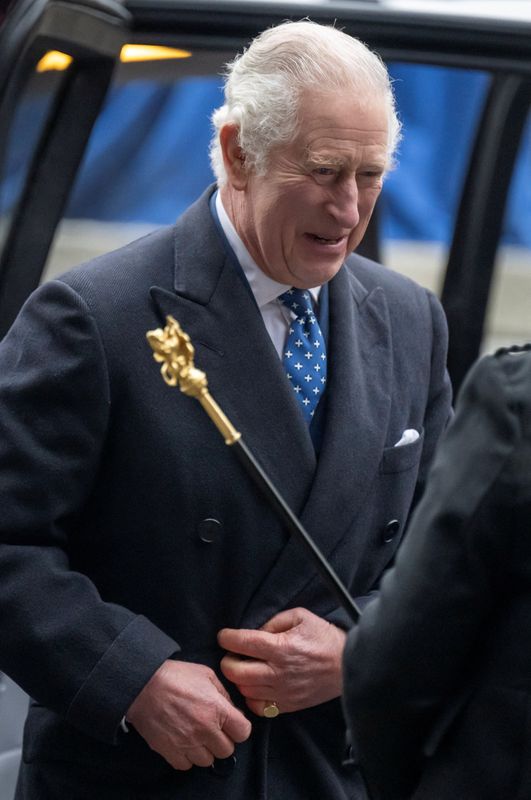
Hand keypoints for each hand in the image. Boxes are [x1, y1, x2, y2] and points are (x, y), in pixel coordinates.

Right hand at [126, 659, 251, 769]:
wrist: (143, 685)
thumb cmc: (175, 676)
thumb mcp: (206, 674)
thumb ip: (223, 694)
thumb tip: (233, 710)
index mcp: (217, 709)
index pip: (243, 732)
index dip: (239, 727)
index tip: (232, 723)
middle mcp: (205, 730)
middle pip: (227, 750)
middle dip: (223, 739)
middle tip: (213, 728)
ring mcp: (187, 743)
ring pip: (208, 761)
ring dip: (205, 750)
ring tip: (196, 734)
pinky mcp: (170, 752)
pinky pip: (187, 765)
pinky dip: (187, 756)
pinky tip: (183, 741)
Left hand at [218, 607, 345, 715]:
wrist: (348, 664)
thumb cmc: (324, 637)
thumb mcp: (300, 617)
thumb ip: (274, 622)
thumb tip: (255, 632)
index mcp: (281, 648)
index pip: (242, 643)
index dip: (227, 638)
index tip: (224, 636)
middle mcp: (278, 673)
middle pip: (236, 672)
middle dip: (227, 661)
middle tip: (233, 654)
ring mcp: (282, 693)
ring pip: (244, 690)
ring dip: (238, 679)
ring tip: (244, 668)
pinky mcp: (288, 706)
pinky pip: (258, 707)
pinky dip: (251, 697)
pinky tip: (256, 685)